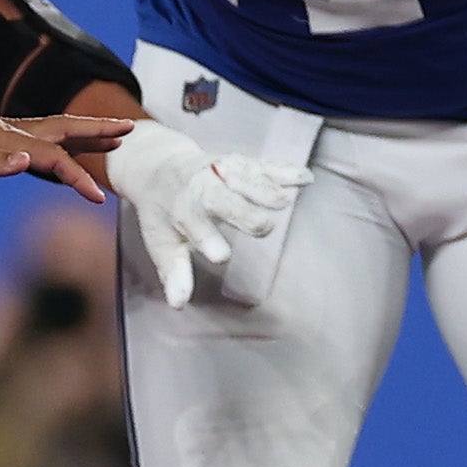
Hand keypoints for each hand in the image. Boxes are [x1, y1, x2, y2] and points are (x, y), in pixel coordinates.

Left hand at [0, 100, 130, 197]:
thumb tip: (27, 163)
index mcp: (5, 138)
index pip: (51, 157)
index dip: (76, 176)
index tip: (98, 198)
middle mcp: (11, 132)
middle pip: (64, 130)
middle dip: (97, 133)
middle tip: (131, 129)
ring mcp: (4, 133)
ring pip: (54, 132)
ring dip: (84, 135)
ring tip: (113, 137)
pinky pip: (38, 140)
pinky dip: (59, 144)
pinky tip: (61, 153)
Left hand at [104, 119, 308, 309]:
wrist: (160, 165)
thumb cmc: (164, 211)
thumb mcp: (161, 242)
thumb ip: (173, 272)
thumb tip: (178, 304)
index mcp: (184, 211)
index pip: (196, 227)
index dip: (207, 240)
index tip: (220, 256)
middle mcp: (204, 188)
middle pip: (227, 201)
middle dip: (246, 215)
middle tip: (264, 229)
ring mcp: (224, 171)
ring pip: (248, 179)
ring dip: (266, 190)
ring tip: (284, 201)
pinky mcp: (241, 162)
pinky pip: (265, 165)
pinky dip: (285, 171)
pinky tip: (305, 179)